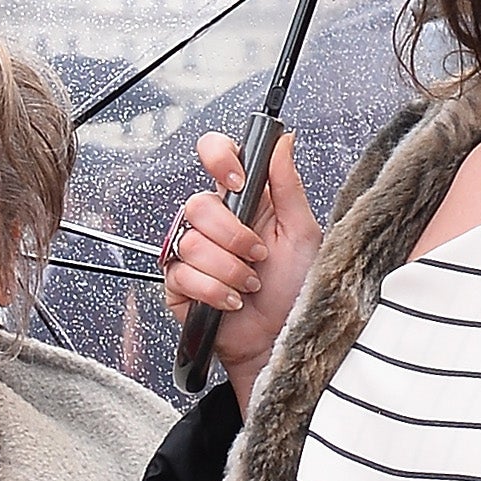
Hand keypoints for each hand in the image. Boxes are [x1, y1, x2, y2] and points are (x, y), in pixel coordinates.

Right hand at [161, 129, 322, 409]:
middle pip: (197, 204)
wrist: (281, 341)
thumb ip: (288, 185)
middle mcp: (213, 222)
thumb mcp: (302, 232)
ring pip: (191, 243)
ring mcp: (191, 253)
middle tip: (259, 257)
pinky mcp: (178, 285)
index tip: (238, 182)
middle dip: (234, 236)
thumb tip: (282, 140)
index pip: (214, 155)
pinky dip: (215, 291)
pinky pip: (183, 275)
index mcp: (243, 200)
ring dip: (230, 269)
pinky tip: (232, 302)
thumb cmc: (295, 289)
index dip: (218, 158)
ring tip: (250, 285)